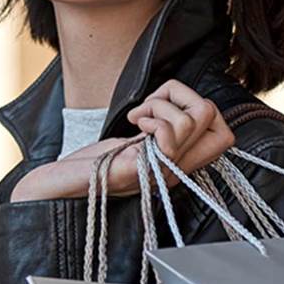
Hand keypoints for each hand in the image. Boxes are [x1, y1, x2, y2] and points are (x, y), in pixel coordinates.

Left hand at [11, 80, 233, 202]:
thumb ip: (161, 130)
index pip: (224, 135)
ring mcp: (161, 172)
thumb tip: (181, 102)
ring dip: (160, 104)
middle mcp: (176, 171)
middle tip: (150, 108)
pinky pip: (167, 135)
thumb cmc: (92, 163)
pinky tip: (131, 123)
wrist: (59, 186)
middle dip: (182, 97)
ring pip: (193, 119)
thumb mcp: (137, 143)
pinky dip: (149, 115)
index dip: (202, 109)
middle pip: (214, 118)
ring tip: (137, 117)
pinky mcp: (142, 169)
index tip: (167, 109)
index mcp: (178, 164)